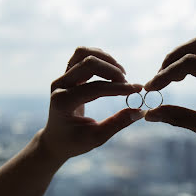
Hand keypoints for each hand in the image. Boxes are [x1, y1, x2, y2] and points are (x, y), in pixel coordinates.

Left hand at [40, 47, 144, 162]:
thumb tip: (139, 111)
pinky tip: (112, 70)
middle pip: (88, 63)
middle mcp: (59, 86)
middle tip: (128, 84)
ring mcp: (62, 77)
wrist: (55, 139)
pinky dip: (100, 58)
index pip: (95, 88)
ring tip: (121, 73)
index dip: (118, 88)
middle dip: (112, 70)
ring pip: (83, 53)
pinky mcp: (67, 74)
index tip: (137, 90)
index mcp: (63, 102)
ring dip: (105, 59)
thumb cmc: (74, 142)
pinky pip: (82, 56)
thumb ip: (117, 123)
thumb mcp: (96, 138)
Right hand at [144, 37, 195, 159]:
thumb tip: (150, 114)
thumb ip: (178, 117)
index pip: (191, 62)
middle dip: (173, 59)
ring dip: (182, 56)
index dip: (166, 74)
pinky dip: (191, 62)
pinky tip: (180, 76)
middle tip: (158, 79)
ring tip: (167, 76)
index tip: (151, 88)